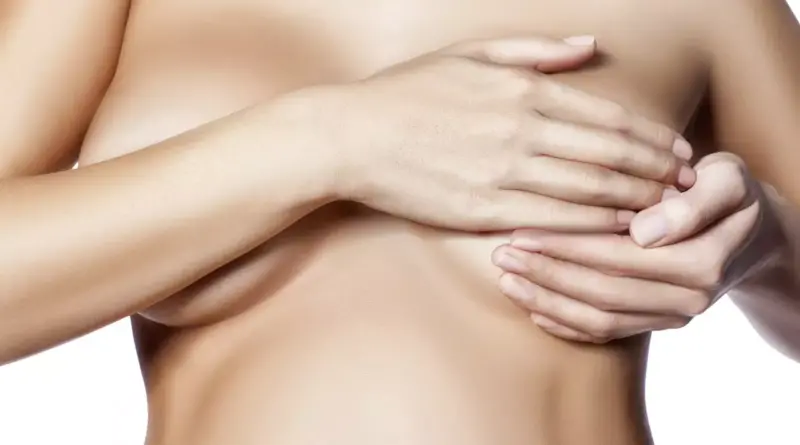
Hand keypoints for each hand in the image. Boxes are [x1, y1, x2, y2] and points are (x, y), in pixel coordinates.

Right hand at [330, 36, 694, 231]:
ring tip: (660, 212)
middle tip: (683, 188)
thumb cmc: (408, 92)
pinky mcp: (483, 210)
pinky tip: (612, 230)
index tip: (676, 152)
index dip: (651, 139)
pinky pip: (552, 220)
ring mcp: (503, 174)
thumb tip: (588, 47)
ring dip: (633, 202)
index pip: (608, 119)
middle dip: (655, 174)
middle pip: (610, 158)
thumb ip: (536, 52)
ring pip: (589, 192)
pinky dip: (590, 226)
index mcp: (523, 91)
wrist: (353, 137)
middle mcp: (521, 132)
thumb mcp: (471, 54)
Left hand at [492, 152, 779, 342]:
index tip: (522, 233)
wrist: (751, 233)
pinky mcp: (657, 323)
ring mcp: (672, 316)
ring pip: (599, 320)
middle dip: (546, 274)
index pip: (619, 257)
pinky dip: (567, 325)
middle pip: (602, 293)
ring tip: (507, 280)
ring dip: (548, 301)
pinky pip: (607, 334)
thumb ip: (693, 203)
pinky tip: (532, 307)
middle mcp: (687, 298)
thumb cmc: (728, 195)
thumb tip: (644, 230)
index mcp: (700, 260)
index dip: (567, 247)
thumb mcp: (727, 181)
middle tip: (501, 255)